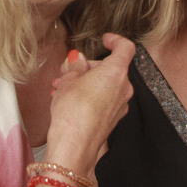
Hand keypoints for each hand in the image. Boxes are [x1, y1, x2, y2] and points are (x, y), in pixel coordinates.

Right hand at [47, 34, 135, 172]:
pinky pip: (103, 100)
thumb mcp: (68, 80)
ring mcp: (120, 105)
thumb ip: (75, 66)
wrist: (74, 146)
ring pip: (104, 85)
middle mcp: (123, 88)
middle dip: (88, 67)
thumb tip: (77, 59)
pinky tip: (69, 100)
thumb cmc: (72, 112)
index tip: (105, 39)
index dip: (115, 40)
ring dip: (85, 82)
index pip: (125, 48)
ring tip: (61, 86)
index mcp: (116, 72)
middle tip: (67, 70)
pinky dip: (89, 95)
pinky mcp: (113, 118)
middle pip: (110, 68)